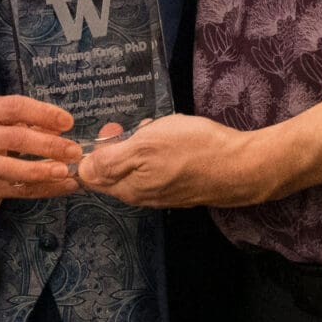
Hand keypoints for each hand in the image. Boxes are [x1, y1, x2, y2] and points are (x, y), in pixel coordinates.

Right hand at [0, 95, 82, 206]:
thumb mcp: (5, 119)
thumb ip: (32, 121)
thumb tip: (62, 129)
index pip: (17, 108)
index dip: (44, 114)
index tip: (68, 122)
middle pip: (17, 139)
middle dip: (49, 145)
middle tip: (74, 150)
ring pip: (17, 170)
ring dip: (45, 171)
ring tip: (67, 171)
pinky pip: (22, 191)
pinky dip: (47, 189)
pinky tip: (66, 185)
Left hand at [76, 114, 287, 208]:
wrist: (240, 167)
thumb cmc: (192, 150)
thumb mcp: (145, 146)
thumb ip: (110, 160)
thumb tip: (81, 169)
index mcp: (128, 188)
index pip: (92, 176)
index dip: (94, 150)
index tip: (112, 130)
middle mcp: (142, 196)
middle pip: (116, 170)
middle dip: (121, 144)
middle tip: (139, 125)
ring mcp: (163, 194)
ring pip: (138, 166)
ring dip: (143, 145)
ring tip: (160, 128)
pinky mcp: (181, 188)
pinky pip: (158, 168)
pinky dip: (160, 150)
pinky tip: (174, 137)